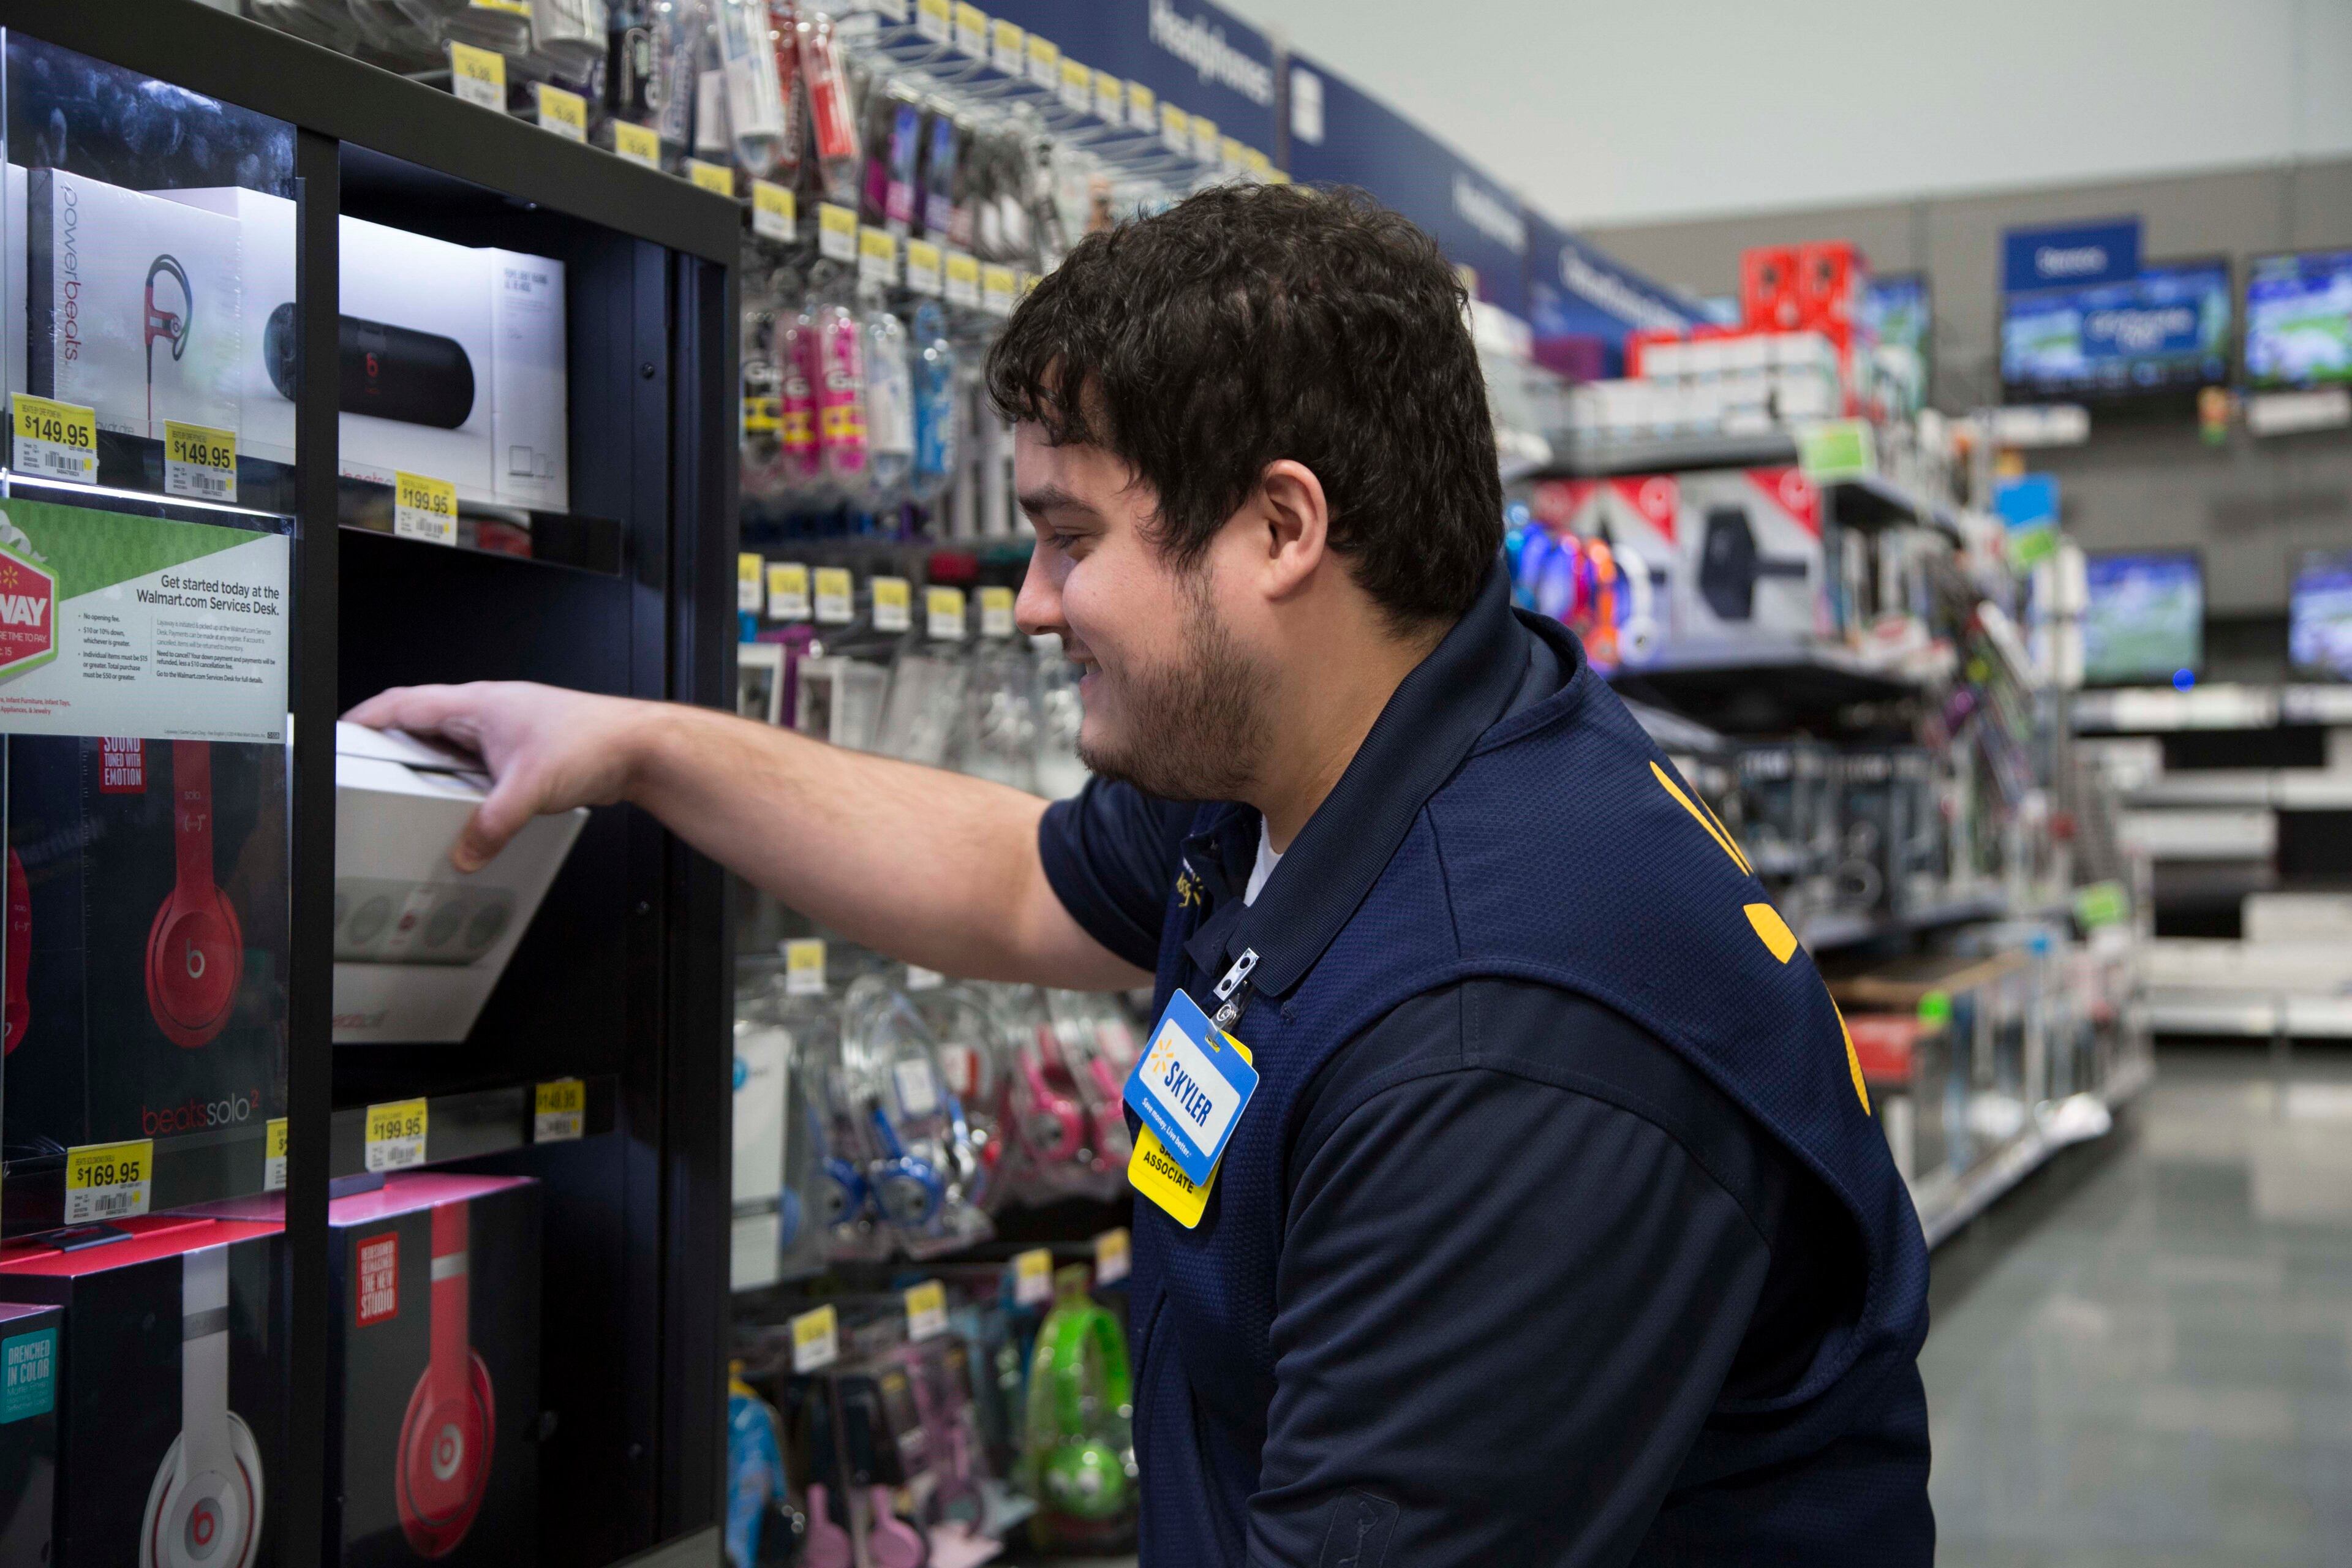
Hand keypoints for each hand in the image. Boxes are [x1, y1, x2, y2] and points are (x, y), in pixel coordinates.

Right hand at [344, 682, 657, 870]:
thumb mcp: (530, 790)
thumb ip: (491, 826)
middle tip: (366, 769)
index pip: (404, 703)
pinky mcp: (525, 750)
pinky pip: (478, 763)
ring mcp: (508, 730)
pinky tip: (464, 802)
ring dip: (431, 765)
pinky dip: (463, 780)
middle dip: (393, 746)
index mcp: (479, 704)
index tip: (341, 733)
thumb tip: (466, 852)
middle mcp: (491, 711)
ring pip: (453, 745)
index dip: (367, 719)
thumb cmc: (596, 742)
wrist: (640, 747)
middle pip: (424, 724)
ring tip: (409, 790)